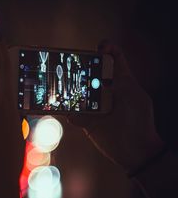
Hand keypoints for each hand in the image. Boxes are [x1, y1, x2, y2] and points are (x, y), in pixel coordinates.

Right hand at [68, 41, 163, 172]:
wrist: (135, 151)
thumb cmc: (139, 120)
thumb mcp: (133, 93)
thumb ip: (120, 74)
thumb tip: (107, 52)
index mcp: (118, 83)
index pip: (111, 62)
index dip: (105, 51)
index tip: (99, 46)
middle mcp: (104, 93)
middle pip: (88, 76)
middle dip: (78, 69)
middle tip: (69, 64)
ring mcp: (93, 108)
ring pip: (76, 94)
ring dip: (67, 89)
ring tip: (58, 83)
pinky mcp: (85, 123)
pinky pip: (71, 114)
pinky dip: (65, 110)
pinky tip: (61, 106)